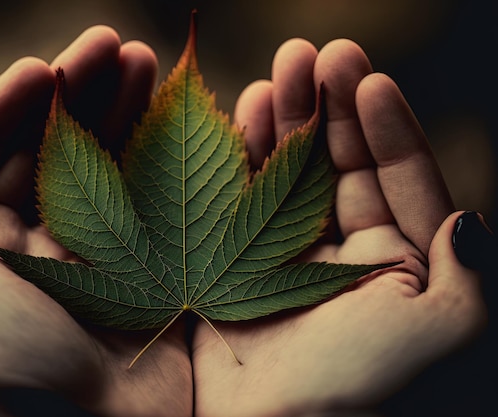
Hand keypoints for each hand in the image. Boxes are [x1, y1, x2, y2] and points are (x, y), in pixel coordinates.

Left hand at [0, 27, 191, 416]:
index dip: (9, 114)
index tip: (43, 68)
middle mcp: (37, 259)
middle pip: (55, 160)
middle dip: (81, 101)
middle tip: (115, 47)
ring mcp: (98, 271)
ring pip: (108, 179)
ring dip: (125, 122)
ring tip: (146, 63)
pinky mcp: (148, 288)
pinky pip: (158, 219)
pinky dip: (167, 175)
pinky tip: (179, 131)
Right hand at [192, 39, 487, 416]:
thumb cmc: (363, 392)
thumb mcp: (439, 334)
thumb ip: (465, 277)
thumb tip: (470, 220)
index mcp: (398, 264)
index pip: (400, 179)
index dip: (388, 126)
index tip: (369, 78)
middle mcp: (344, 253)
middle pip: (341, 163)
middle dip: (331, 107)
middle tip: (318, 54)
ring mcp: (287, 254)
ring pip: (291, 173)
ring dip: (288, 120)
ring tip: (281, 70)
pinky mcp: (238, 262)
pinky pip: (243, 199)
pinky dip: (244, 157)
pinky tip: (246, 114)